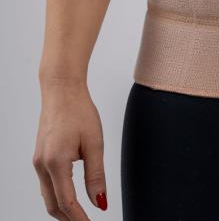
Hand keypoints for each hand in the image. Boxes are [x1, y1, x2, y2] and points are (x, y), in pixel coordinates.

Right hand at [32, 80, 107, 218]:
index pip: (67, 203)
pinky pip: (46, 184)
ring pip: (48, 196)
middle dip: (69, 219)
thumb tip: (100, 203)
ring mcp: (38, 161)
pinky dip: (58, 195)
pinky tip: (71, 196)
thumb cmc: (80, 111)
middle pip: (53, 205)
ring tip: (81, 215)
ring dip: (63, 209)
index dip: (79, 219)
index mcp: (56, 162)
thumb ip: (96, 175)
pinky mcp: (40, 156)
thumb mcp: (94, 143)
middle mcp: (42, 165)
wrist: (62, 90)